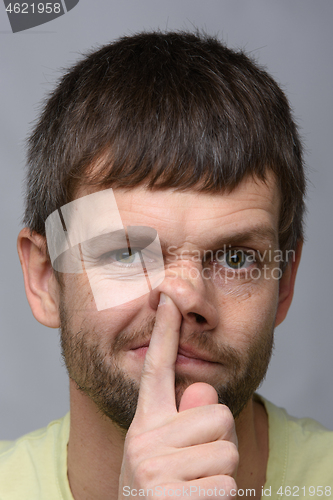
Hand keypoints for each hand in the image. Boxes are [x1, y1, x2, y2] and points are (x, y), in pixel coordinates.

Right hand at [118, 293, 238, 498]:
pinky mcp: (169, 497)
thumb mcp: (169, 450)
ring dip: (220, 473)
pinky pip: (226, 486)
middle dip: (220, 441)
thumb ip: (187, 416)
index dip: (164, 333)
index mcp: (146, 422)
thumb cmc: (164, 486)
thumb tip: (205, 390)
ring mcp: (153, 469)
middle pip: (217, 415)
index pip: (157, 369)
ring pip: (227, 451)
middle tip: (197, 465)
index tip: (168, 298)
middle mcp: (144, 439)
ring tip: (194, 485)